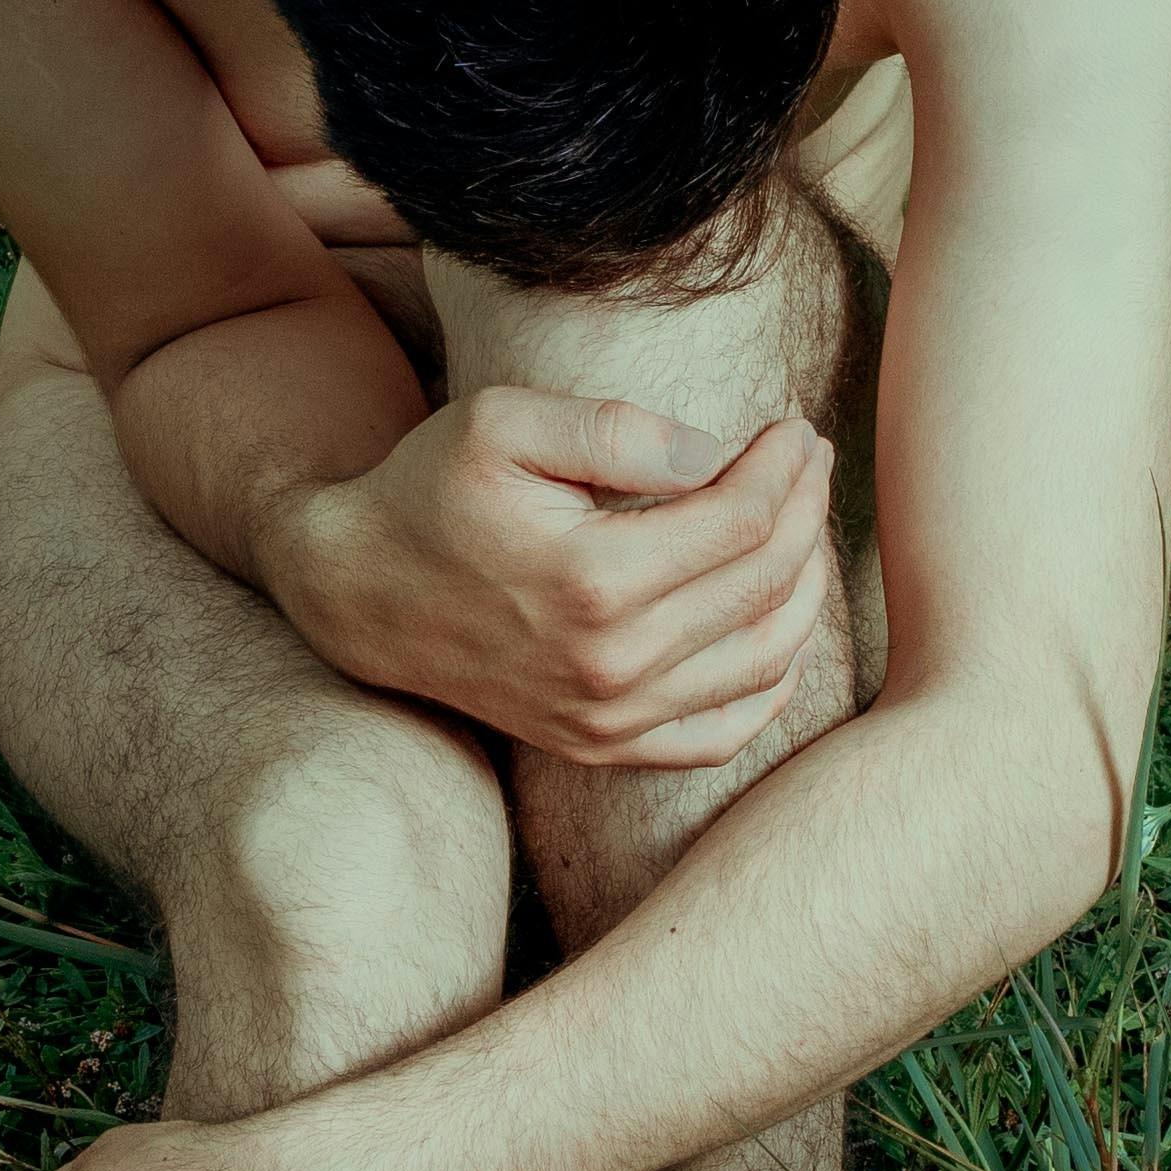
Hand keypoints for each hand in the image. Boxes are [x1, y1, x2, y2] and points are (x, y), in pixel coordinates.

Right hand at [275, 390, 835, 767]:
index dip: (785, 468)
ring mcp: (610, 719)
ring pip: (762, 661)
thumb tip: (718, 454)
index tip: (793, 429)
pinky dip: (770, 684)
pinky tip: (778, 626)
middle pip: (763, 585)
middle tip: (808, 463)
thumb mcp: (506, 423)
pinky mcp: (604, 748)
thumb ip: (620, 430)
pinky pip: (721, 734)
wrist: (362, 595)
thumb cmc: (433, 492)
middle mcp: (612, 665)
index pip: (742, 520)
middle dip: (805, 512)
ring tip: (802, 530)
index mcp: (595, 580)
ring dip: (804, 590)